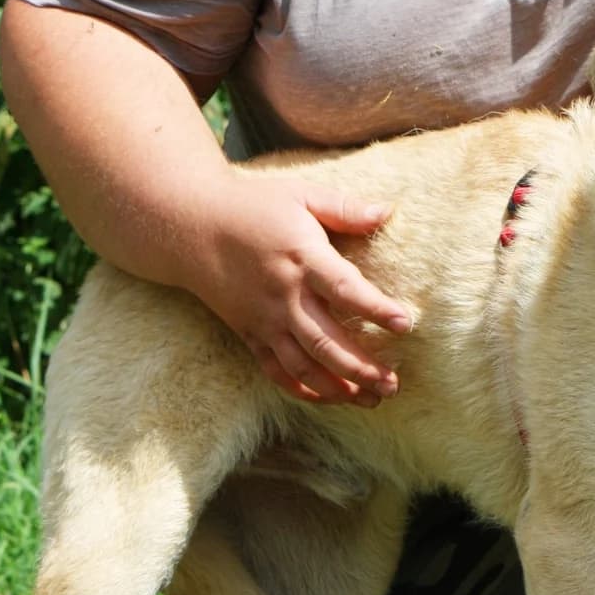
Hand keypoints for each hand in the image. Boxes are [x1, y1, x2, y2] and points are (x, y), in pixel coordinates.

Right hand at [189, 170, 412, 405]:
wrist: (190, 228)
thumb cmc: (252, 206)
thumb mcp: (301, 195)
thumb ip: (345, 208)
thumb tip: (388, 212)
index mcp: (302, 258)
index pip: (345, 289)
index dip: (376, 309)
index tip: (405, 323)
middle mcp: (284, 296)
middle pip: (326, 343)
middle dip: (362, 368)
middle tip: (393, 384)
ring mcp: (264, 320)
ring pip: (304, 367)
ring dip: (338, 388)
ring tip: (372, 399)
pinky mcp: (249, 334)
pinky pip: (276, 372)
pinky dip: (303, 390)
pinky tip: (330, 397)